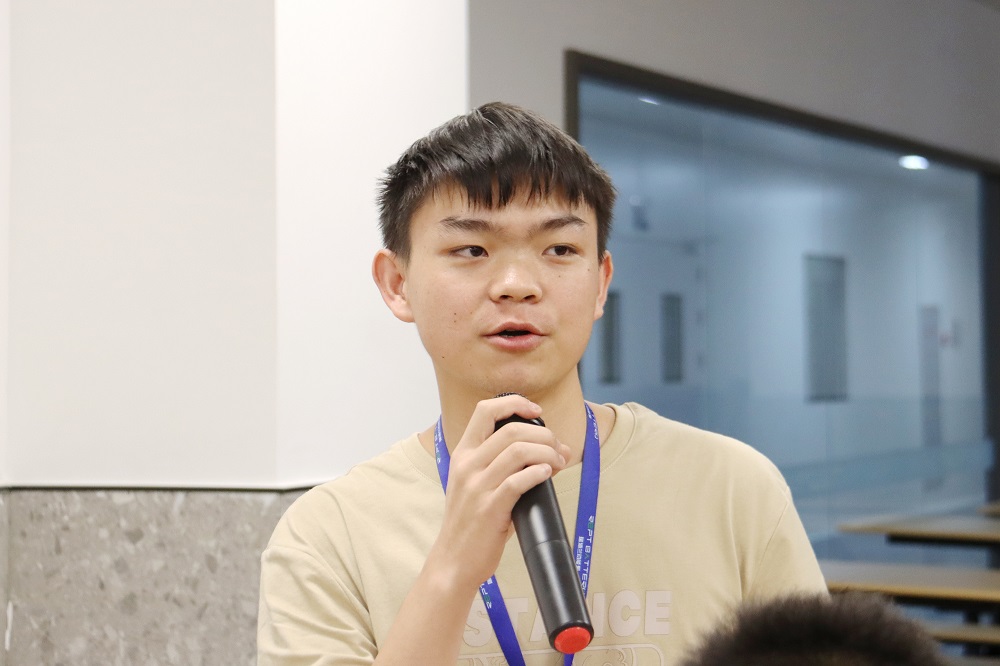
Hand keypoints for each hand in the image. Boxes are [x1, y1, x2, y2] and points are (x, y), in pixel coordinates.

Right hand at [432, 394, 571, 590]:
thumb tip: (554, 452)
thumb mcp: (478, 485)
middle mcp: (467, 465)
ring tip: (558, 463)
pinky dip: (539, 473)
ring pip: (518, 451)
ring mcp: (476, 487)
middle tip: (557, 448)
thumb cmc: (472, 523)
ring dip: (547, 453)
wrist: (453, 561)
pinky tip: (548, 475)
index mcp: (463, 454)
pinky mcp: (489, 509)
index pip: (485, 410)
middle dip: (543, 434)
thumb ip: (507, 466)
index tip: (536, 410)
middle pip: (511, 430)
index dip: (514, 403)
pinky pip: (519, 481)